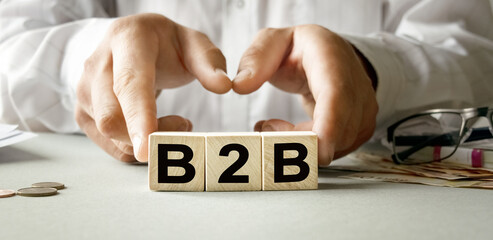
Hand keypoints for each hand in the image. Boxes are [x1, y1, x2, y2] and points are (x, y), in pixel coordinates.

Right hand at [76, 13, 230, 161]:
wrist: (128, 43)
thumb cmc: (164, 45)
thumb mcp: (192, 43)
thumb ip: (210, 62)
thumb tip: (224, 86)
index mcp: (127, 40)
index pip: (130, 83)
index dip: (139, 116)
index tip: (149, 146)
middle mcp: (97, 64)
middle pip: (112, 117)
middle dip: (150, 136)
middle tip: (186, 125)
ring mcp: (85, 90)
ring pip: (111, 135)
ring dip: (148, 141)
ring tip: (176, 122)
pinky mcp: (84, 113)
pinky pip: (111, 145)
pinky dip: (137, 148)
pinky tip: (155, 130)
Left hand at [233, 25, 377, 165]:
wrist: (326, 52)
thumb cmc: (298, 48)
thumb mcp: (270, 42)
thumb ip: (254, 61)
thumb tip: (241, 85)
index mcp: (330, 55)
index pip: (337, 94)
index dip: (328, 125)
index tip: (311, 146)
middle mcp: (355, 80)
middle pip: (340, 127)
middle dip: (300, 142)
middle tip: (266, 128)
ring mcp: (363, 103)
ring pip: (340, 143)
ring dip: (304, 145)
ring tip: (276, 126)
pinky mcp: (362, 122)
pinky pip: (340, 148)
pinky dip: (314, 148)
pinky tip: (295, 133)